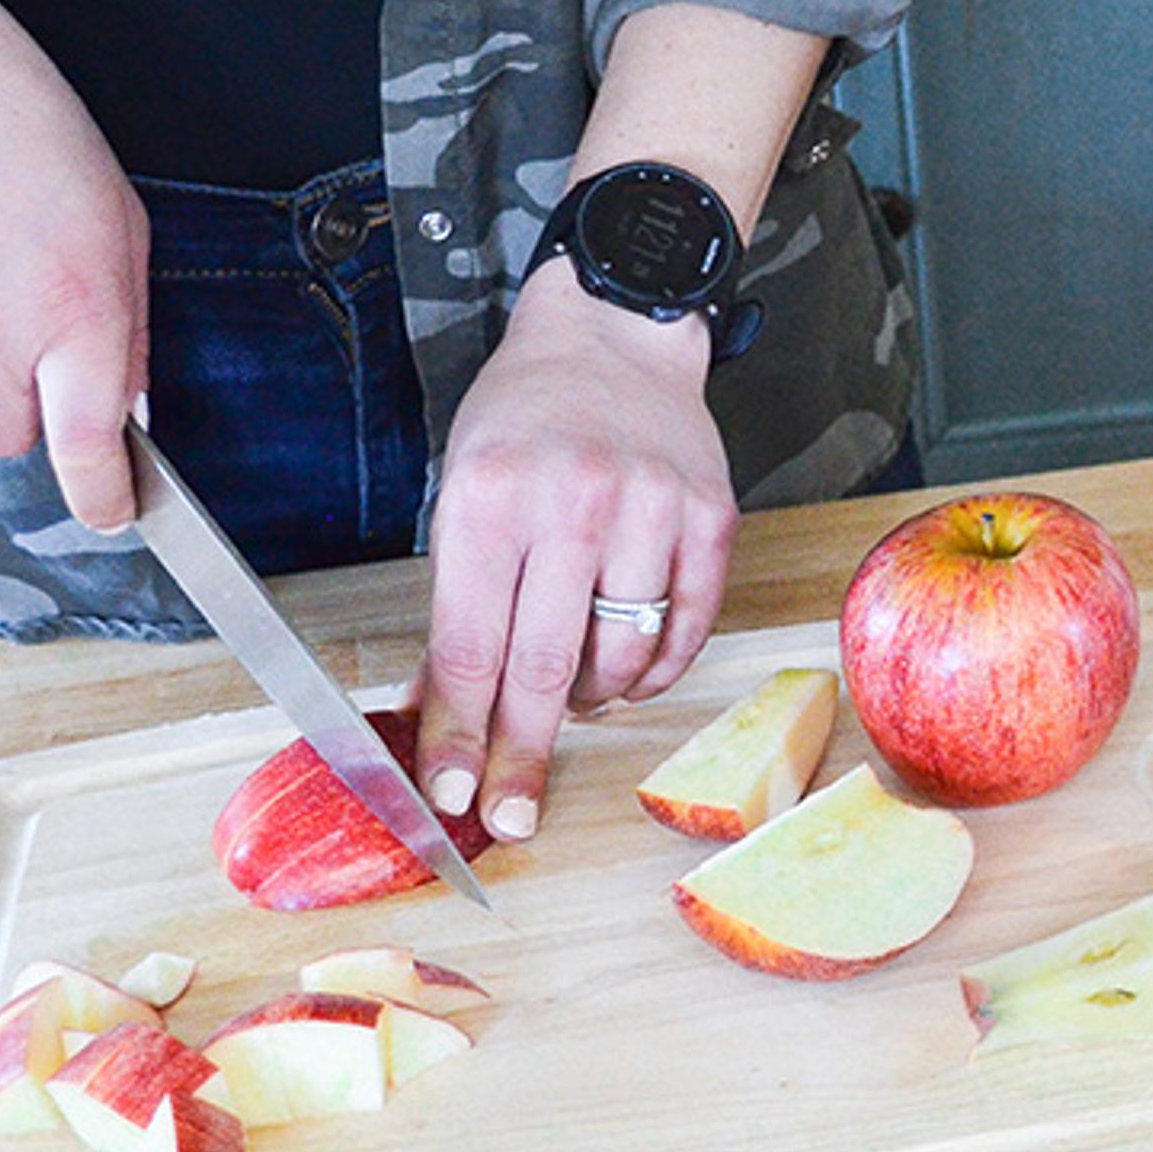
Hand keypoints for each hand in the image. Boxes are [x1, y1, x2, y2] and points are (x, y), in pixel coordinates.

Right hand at [0, 0, 146, 528]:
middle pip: (8, 435)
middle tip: (38, 344)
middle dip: (30, 411)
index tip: (114, 515)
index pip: (85, 443)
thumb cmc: (28, 127)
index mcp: (78, 307)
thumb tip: (124, 402)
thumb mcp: (120, 220)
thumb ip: (125, 323)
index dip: (101, 495)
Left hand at [414, 259, 735, 837]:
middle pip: (545, 666)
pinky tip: (627, 671)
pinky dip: (652, 668)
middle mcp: (573, 503)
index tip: (454, 793)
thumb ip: (458, 601)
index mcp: (490, 498)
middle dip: (522, 756)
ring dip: (593, 699)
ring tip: (576, 692)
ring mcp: (650, 509)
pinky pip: (684, 628)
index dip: (459, 731)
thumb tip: (443, 712)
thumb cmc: (526, 417)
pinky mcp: (709, 517)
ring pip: (622, 656)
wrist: (613, 334)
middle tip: (511, 817)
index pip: (468, 645)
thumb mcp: (462, 492)